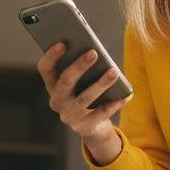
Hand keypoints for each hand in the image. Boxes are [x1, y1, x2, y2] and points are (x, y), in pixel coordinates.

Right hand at [36, 43, 127, 160]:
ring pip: (85, 98)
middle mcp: (58, 101)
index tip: (62, 43)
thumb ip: (81, 69)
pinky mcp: (84, 126)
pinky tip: (125, 95)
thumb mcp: (79, 83)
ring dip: (101, 83)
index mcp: (53, 86)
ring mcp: (70, 115)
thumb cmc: (85, 94)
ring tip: (114, 71)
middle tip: (94, 53)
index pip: (45, 69)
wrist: (91, 126)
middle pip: (66, 81)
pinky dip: (114, 104)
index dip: (51, 56)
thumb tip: (94, 52)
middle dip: (79, 66)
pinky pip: (101, 113)